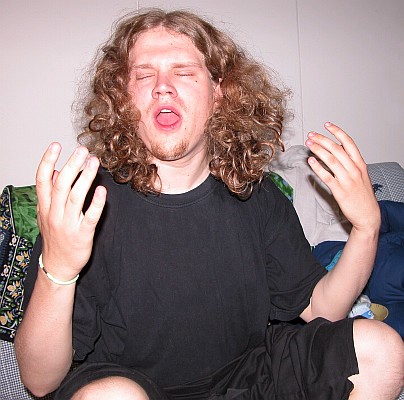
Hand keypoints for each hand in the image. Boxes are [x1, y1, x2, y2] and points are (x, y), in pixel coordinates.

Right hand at [35, 143, 106, 281]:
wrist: (58, 266)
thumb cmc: (55, 238)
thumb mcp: (46, 215)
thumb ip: (49, 194)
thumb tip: (55, 172)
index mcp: (44, 207)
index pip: (42, 180)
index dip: (47, 161)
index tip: (56, 145)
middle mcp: (54, 214)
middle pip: (61, 184)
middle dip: (72, 165)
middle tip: (82, 150)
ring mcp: (68, 224)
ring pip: (76, 197)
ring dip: (86, 178)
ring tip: (94, 162)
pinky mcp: (83, 233)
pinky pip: (91, 216)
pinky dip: (96, 202)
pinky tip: (103, 190)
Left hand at [305, 122, 379, 232]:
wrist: (368, 214)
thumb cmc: (363, 195)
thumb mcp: (361, 175)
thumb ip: (351, 163)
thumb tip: (338, 150)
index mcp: (360, 164)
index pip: (348, 143)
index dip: (337, 132)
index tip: (327, 125)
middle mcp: (354, 170)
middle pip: (337, 149)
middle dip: (322, 139)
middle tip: (311, 135)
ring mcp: (347, 180)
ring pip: (330, 160)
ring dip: (318, 150)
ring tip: (309, 144)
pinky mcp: (339, 191)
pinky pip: (326, 176)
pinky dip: (317, 167)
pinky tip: (310, 161)